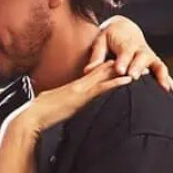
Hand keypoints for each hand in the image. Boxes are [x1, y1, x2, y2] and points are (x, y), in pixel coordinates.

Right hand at [6, 61, 131, 136]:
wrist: (33, 116)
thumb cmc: (40, 113)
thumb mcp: (55, 105)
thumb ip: (64, 102)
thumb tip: (66, 105)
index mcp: (73, 86)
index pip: (94, 73)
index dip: (108, 67)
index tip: (122, 62)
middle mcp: (79, 84)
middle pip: (102, 70)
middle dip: (119, 64)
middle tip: (137, 57)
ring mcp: (80, 89)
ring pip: (105, 75)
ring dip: (123, 70)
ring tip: (140, 65)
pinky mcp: (81, 97)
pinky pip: (102, 88)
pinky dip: (116, 83)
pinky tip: (127, 81)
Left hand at [86, 16, 172, 104]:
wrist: (124, 28)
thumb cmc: (110, 37)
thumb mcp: (100, 41)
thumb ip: (96, 56)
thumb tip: (88, 70)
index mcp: (127, 44)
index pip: (125, 52)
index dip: (123, 60)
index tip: (120, 70)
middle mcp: (142, 50)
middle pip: (143, 58)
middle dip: (139, 67)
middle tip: (134, 77)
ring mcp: (151, 58)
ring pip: (159, 66)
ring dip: (162, 77)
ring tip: (164, 90)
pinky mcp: (155, 65)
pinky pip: (165, 75)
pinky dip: (172, 85)